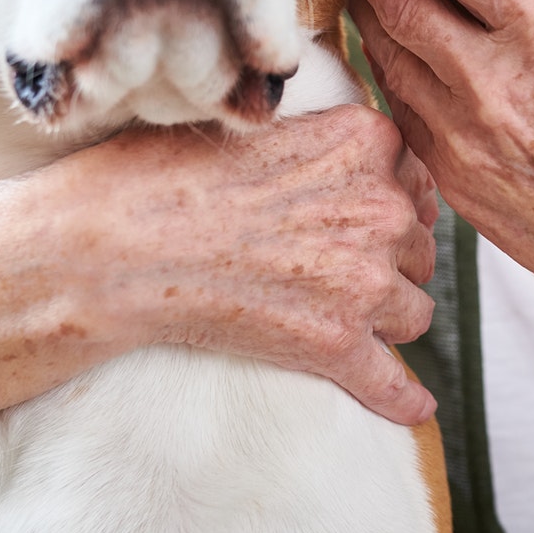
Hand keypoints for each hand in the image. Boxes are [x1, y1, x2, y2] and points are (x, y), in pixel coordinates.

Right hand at [20, 105, 439, 423]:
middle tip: (332, 266)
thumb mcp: (260, 123)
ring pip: (413, 310)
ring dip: (387, 317)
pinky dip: (403, 399)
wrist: (117, 244)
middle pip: (416, 245)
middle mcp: (380, 208)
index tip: (362, 215)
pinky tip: (415, 409)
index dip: (387, 200)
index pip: (411, 177)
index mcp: (365, 142)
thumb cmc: (164, 174)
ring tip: (343, 318)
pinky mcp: (335, 344)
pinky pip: (391, 381)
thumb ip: (322, 136)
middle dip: (388, 258)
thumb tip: (349, 154)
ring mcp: (364, 281)